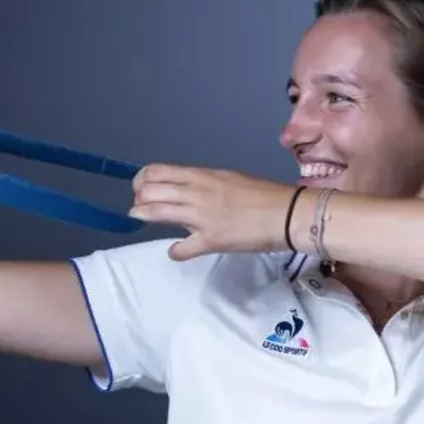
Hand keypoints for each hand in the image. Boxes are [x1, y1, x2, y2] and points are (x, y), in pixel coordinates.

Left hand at [129, 163, 294, 260]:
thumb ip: (202, 185)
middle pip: (150, 190)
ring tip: (142, 219)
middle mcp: (196, 193)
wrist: (285, 214)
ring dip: (144, 216)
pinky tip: (176, 251)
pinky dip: (175, 251)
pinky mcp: (210, 240)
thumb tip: (182, 191)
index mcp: (201, 176)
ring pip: (157, 212)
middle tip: (140, 207)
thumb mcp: (227, 179)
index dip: (142, 181)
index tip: (141, 189)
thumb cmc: (261, 194)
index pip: (157, 171)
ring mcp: (201, 217)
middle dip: (138, 199)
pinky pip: (181, 248)